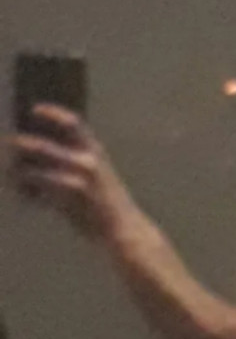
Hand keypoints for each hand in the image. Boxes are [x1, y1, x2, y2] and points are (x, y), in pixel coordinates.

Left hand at [7, 103, 137, 239]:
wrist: (122, 228)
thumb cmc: (106, 203)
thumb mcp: (97, 175)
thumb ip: (73, 161)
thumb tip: (38, 153)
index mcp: (96, 151)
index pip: (73, 122)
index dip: (52, 113)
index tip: (34, 109)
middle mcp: (87, 161)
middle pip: (41, 146)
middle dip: (20, 147)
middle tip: (10, 146)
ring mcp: (77, 179)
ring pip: (33, 170)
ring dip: (17, 172)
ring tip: (12, 175)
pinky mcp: (67, 199)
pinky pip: (37, 191)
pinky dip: (26, 191)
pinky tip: (26, 195)